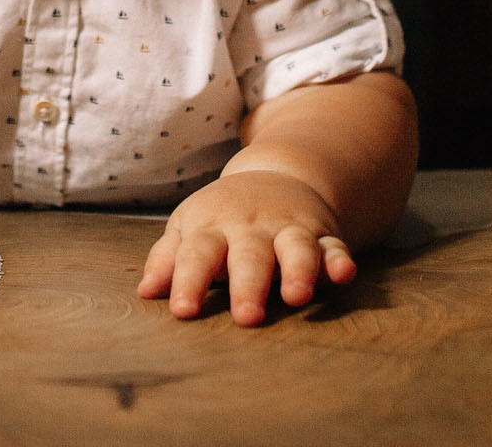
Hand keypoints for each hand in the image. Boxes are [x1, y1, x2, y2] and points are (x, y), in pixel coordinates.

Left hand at [137, 169, 354, 325]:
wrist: (276, 175)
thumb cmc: (222, 217)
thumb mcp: (189, 228)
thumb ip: (167, 259)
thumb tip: (146, 291)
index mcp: (213, 227)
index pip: (197, 254)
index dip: (188, 281)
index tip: (183, 311)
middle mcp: (252, 227)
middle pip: (248, 255)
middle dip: (248, 285)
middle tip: (246, 316)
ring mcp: (289, 228)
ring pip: (295, 248)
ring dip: (298, 270)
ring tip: (297, 297)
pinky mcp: (322, 234)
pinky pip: (334, 246)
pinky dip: (340, 260)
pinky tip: (344, 274)